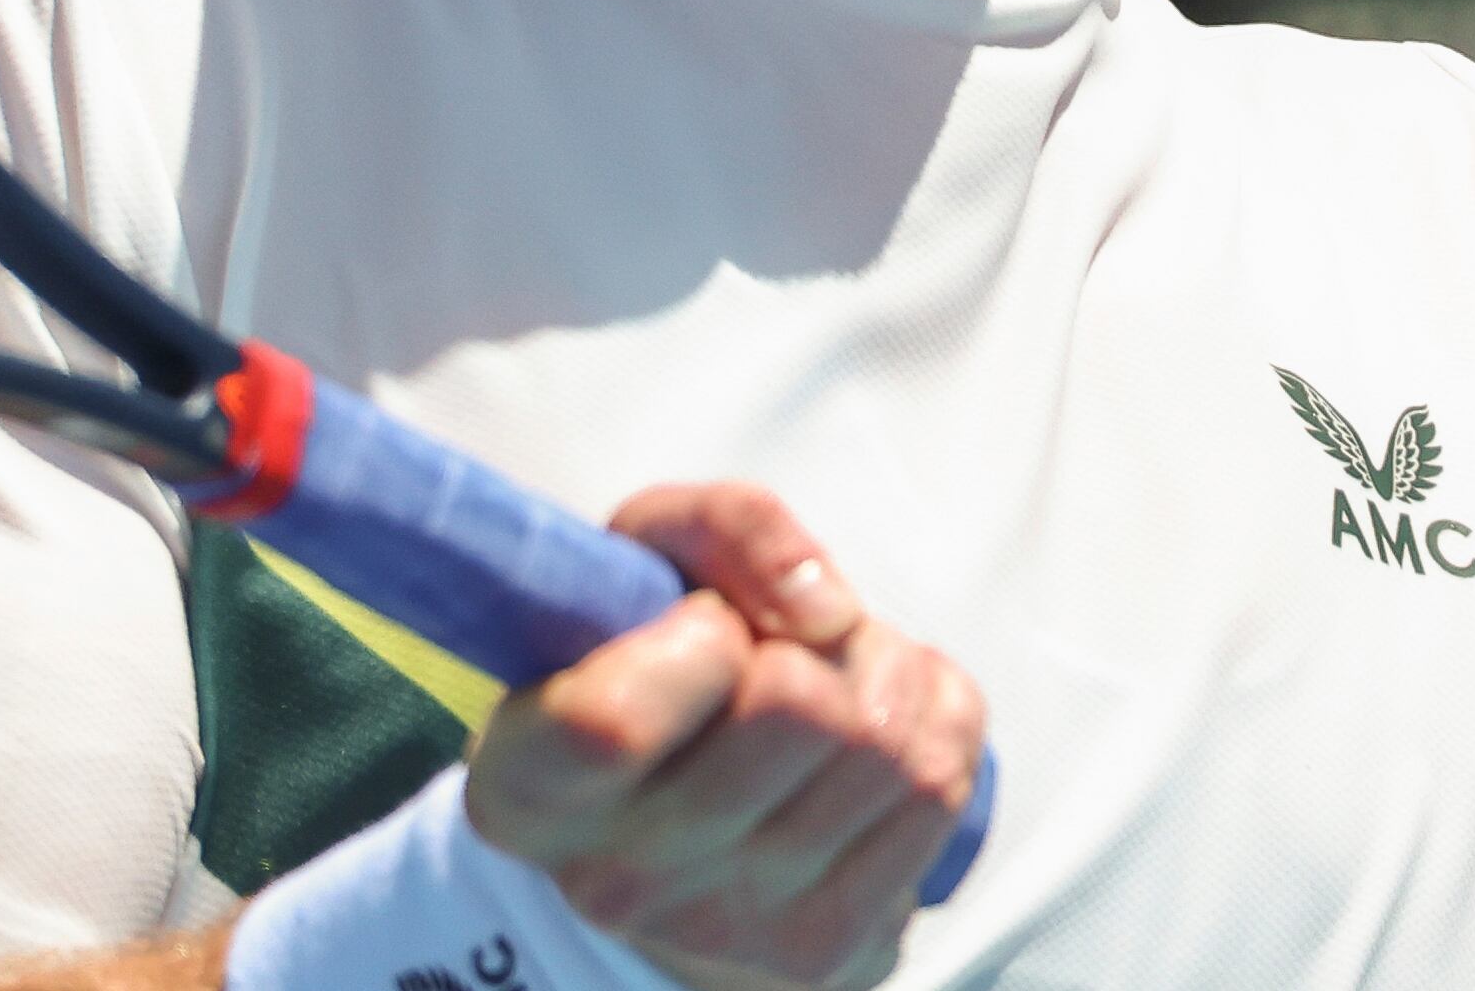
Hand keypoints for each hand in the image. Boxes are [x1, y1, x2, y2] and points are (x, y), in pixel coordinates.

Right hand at [461, 484, 983, 989]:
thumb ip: (720, 527)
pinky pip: (941, 791)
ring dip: (887, 671)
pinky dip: (938, 721)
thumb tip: (824, 608)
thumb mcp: (641, 564)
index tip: (707, 624)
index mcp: (533, 785)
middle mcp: (620, 878)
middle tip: (790, 641)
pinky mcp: (832, 952)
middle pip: (796, 709)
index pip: (617, 722)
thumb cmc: (648, 670)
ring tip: (843, 673)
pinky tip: (887, 721)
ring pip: (886, 747)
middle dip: (818, 639)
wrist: (668, 839)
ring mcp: (733, 928)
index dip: (700, 637)